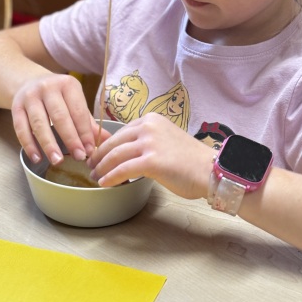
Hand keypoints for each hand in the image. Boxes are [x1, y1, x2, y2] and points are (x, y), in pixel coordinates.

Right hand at [11, 73, 108, 164]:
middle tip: (78, 157)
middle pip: (59, 117)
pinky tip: (37, 157)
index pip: (78, 111)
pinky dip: (29, 145)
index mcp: (68, 85)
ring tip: (57, 160)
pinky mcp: (16, 107)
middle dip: (70, 139)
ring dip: (49, 144)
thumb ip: (88, 122)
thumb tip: (109, 140)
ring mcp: (30, 97)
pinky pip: (21, 128)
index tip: (90, 149)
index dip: (84, 132)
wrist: (29, 82)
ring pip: (39, 123)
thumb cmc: (58, 96)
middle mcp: (48, 88)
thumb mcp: (74, 102)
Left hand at [87, 113, 214, 198]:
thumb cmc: (191, 160)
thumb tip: (126, 153)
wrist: (210, 170)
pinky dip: (111, 177)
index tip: (99, 154)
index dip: (107, 145)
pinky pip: (123, 170)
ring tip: (95, 176)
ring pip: (115, 155)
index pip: (121, 132)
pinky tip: (104, 183)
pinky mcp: (151, 161)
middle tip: (91, 166)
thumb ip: (147, 141)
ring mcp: (150, 142)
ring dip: (102, 167)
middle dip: (100, 156)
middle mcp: (149, 126)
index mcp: (152, 119)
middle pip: (114, 142)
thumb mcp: (166, 139)